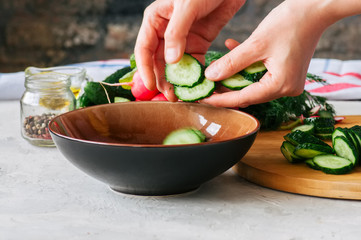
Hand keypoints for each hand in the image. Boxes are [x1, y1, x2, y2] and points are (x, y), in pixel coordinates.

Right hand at [134, 0, 244, 100]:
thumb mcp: (187, 6)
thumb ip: (177, 32)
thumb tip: (170, 61)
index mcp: (155, 20)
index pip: (144, 49)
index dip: (145, 69)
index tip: (151, 86)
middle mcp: (166, 32)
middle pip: (159, 61)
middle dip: (163, 79)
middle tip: (170, 96)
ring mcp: (183, 39)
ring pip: (176, 65)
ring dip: (178, 80)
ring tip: (182, 95)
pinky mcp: (199, 43)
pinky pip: (194, 62)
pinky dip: (195, 74)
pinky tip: (198, 85)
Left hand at [201, 0, 347, 107]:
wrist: (315, 8)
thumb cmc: (290, 23)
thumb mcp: (255, 44)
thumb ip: (231, 63)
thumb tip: (210, 77)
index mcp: (281, 85)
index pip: (244, 98)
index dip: (221, 99)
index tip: (204, 98)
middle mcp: (286, 88)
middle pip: (248, 93)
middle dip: (226, 86)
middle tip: (207, 82)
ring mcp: (288, 81)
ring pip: (252, 83)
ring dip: (235, 73)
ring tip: (217, 64)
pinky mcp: (286, 72)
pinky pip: (260, 74)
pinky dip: (246, 64)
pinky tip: (233, 48)